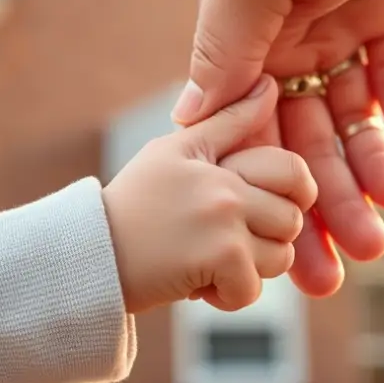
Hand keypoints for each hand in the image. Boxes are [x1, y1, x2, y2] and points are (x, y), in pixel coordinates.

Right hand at [103, 77, 316, 313]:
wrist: (88, 256)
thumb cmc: (132, 204)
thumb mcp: (174, 151)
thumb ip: (226, 121)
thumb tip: (268, 85)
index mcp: (219, 159)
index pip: (293, 170)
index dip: (294, 196)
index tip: (266, 211)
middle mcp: (227, 186)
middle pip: (291, 220)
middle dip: (267, 239)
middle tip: (227, 242)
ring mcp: (227, 223)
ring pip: (280, 258)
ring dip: (249, 271)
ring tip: (209, 262)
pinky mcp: (222, 261)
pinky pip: (253, 290)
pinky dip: (227, 297)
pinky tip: (196, 284)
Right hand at [175, 0, 383, 297]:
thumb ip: (225, 47)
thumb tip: (190, 123)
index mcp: (244, 36)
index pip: (252, 136)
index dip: (266, 199)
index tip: (279, 259)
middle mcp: (288, 39)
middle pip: (305, 142)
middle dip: (321, 206)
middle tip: (342, 267)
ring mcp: (341, 25)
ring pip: (353, 119)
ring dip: (368, 170)